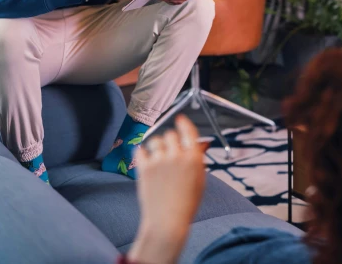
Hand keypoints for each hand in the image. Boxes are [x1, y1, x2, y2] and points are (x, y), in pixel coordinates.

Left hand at [128, 116, 205, 263]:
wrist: (167, 221)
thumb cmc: (186, 202)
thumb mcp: (199, 179)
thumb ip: (198, 158)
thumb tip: (201, 142)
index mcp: (193, 158)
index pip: (188, 130)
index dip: (183, 123)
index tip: (179, 119)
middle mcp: (177, 156)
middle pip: (170, 134)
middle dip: (170, 140)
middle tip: (169, 151)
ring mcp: (159, 161)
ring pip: (155, 140)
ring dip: (156, 146)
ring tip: (158, 159)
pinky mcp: (144, 168)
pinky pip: (140, 150)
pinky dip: (142, 154)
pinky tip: (147, 162)